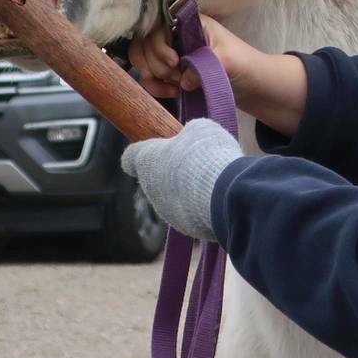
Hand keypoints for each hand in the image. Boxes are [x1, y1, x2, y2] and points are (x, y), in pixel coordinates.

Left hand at [120, 119, 245, 241]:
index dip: (142, 151)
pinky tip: (220, 197)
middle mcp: (151, 190)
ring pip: (176, 198)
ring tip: (215, 180)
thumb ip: (188, 133)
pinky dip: (204, 206)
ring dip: (191, 190)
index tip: (156, 148)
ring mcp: (167, 212)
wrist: (227, 193)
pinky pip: (193, 214)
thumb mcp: (200, 129)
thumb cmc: (207, 154)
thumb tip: (189, 139)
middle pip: (157, 178)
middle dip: (175, 170)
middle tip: (199, 161)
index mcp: (146, 161)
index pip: (130, 158)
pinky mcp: (186, 228)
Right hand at [127, 12, 261, 99]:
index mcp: (190, 23)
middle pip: (144, 43)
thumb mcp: (227, 61)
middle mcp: (177, 35)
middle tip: (176, 76)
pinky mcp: (171, 72)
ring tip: (174, 86)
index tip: (175, 62)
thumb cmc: (245, 65)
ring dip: (152, 75)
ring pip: (142, 59)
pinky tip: (172, 92)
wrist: (253, 86)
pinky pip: (149, 77)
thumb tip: (183, 80)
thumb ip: (202, 67)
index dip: (159, 46)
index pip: (157, 27)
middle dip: (156, 64)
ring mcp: (172, 53)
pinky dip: (155, 86)